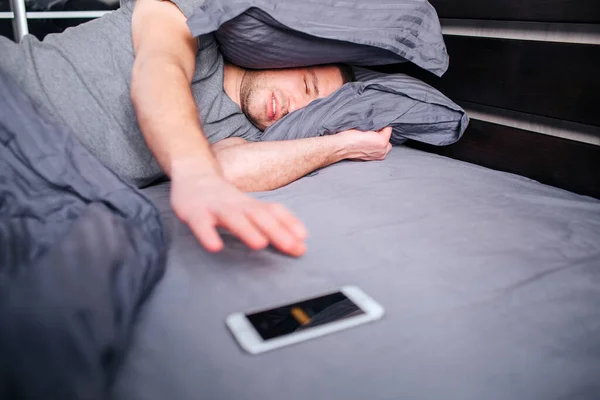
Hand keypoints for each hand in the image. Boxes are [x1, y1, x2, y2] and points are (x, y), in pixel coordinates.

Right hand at [170, 163, 307, 256]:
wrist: (192, 174)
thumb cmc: (224, 199)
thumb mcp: (247, 207)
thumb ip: (268, 223)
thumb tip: (299, 242)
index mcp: (249, 204)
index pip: (272, 210)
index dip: (288, 222)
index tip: (303, 238)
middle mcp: (236, 204)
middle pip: (258, 214)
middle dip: (276, 230)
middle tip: (292, 247)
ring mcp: (215, 207)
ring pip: (232, 217)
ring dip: (247, 230)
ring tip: (260, 244)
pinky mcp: (194, 213)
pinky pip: (201, 224)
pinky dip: (208, 234)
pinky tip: (215, 247)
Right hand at [337, 127, 392, 160]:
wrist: (341, 146)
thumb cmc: (351, 136)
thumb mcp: (366, 126)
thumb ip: (377, 126)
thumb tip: (379, 126)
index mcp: (382, 142)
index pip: (388, 129)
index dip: (380, 125)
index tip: (373, 125)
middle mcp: (382, 151)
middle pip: (388, 138)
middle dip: (382, 134)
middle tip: (372, 132)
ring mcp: (378, 156)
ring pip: (384, 146)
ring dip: (379, 141)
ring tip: (369, 138)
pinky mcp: (372, 159)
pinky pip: (379, 151)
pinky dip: (375, 147)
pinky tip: (367, 144)